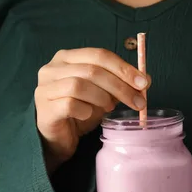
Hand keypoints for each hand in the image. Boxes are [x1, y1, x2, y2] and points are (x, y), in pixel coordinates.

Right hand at [35, 48, 149, 171]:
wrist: (58, 137)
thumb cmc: (79, 112)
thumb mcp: (103, 95)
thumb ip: (120, 84)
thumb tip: (146, 79)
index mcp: (67, 57)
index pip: (99, 55)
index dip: (123, 68)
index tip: (144, 83)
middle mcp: (52, 68)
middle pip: (92, 70)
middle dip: (120, 86)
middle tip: (137, 102)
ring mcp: (45, 88)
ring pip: (79, 85)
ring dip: (102, 98)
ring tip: (108, 108)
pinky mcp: (45, 108)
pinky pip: (70, 105)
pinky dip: (85, 111)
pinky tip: (88, 116)